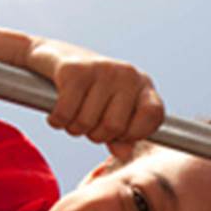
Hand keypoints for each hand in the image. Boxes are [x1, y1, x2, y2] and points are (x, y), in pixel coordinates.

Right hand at [30, 39, 164, 143]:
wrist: (56, 58)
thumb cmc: (91, 92)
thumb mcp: (113, 112)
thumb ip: (122, 136)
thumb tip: (124, 152)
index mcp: (143, 86)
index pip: (154, 116)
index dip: (134, 134)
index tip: (118, 133)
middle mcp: (127, 74)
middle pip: (114, 127)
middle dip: (96, 134)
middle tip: (89, 122)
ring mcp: (103, 69)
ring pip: (86, 123)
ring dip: (74, 128)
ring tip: (73, 113)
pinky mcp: (75, 70)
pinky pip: (65, 113)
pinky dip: (57, 121)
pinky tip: (57, 113)